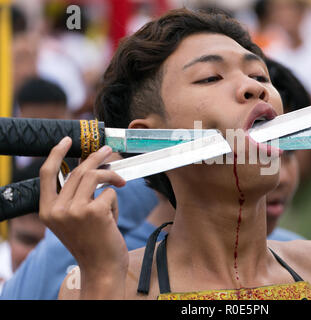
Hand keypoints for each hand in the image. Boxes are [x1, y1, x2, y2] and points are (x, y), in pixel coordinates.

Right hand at [39, 137, 127, 278]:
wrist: (101, 268)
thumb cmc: (90, 243)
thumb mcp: (73, 221)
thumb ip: (74, 198)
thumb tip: (89, 168)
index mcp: (47, 211)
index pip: (47, 174)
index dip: (56, 153)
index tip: (67, 140)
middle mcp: (57, 210)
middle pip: (78, 171)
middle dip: (96, 158)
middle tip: (109, 151)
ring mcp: (75, 210)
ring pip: (95, 176)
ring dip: (112, 176)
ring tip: (121, 182)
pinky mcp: (95, 212)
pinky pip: (110, 192)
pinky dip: (115, 201)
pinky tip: (112, 218)